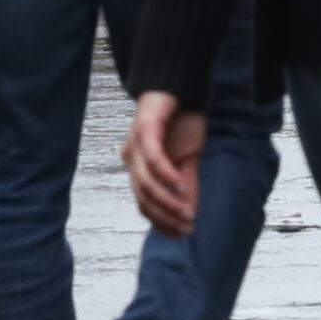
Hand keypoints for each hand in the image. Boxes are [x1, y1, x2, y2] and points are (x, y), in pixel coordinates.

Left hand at [125, 89, 206, 236]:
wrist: (180, 84)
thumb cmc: (183, 121)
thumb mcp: (189, 157)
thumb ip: (186, 183)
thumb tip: (190, 214)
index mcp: (137, 168)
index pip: (144, 204)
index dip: (160, 222)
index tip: (180, 235)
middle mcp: (130, 158)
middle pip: (143, 197)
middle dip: (165, 216)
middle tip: (186, 228)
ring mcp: (134, 144)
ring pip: (145, 182)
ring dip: (166, 200)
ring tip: (187, 212)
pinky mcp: (143, 129)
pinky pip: (152, 159)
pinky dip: (166, 174)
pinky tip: (180, 185)